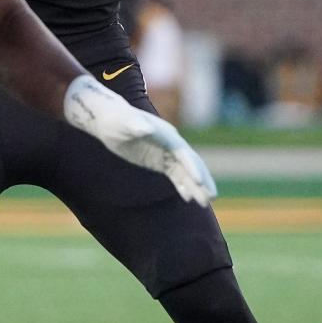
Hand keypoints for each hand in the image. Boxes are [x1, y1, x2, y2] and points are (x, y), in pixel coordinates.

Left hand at [63, 76, 216, 205]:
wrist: (109, 119)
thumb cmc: (116, 120)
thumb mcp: (124, 123)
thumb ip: (136, 125)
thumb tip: (145, 128)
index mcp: (166, 135)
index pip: (183, 154)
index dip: (192, 167)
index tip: (201, 182)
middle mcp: (170, 143)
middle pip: (191, 163)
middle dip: (202, 180)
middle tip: (212, 197)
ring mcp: (165, 152)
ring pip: (184, 172)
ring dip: (195, 186)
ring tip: (204, 203)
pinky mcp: (158, 160)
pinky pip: (174, 174)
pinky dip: (181, 185)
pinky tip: (187, 198)